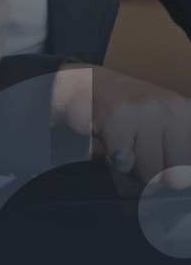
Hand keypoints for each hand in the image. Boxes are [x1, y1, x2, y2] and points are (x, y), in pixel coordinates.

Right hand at [52, 63, 190, 187]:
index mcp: (185, 112)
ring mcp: (143, 111)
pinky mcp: (115, 117)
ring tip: (124, 141)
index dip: (171, 170)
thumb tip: (183, 181)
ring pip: (149, 173)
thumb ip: (180, 157)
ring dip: (132, 164)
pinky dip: (112, 158)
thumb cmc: (128, 111)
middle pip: (175, 177)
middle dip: (154, 170)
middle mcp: (170, 108)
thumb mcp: (165, 126)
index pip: (189, 171)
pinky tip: (109, 137)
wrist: (85, 83)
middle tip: (140, 146)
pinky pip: (122, 164)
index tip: (159, 152)